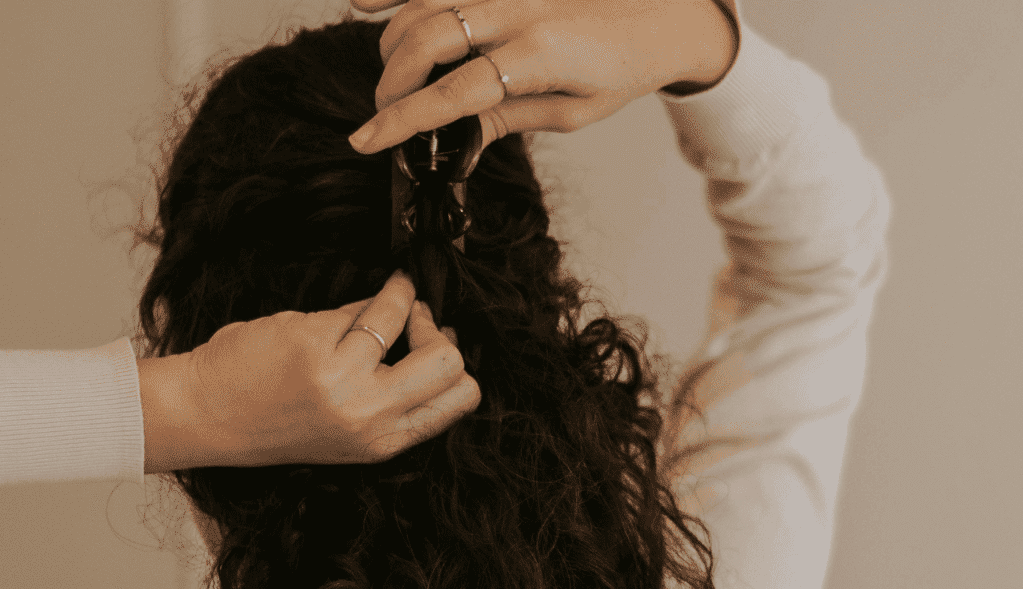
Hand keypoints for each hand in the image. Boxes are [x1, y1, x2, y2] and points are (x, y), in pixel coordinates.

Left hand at [139, 269, 479, 471]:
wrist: (207, 415)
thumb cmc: (278, 418)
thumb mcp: (351, 429)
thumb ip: (394, 396)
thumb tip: (439, 334)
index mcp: (384, 442)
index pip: (460, 400)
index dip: (454, 363)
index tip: (431, 343)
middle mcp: (369, 416)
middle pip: (450, 362)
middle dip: (438, 330)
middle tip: (413, 321)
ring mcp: (343, 380)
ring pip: (402, 318)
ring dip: (398, 297)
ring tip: (385, 296)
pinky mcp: (315, 345)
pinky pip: (358, 307)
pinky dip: (355, 302)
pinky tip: (332, 313)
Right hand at [346, 0, 737, 154]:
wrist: (658, 18)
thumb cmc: (620, 68)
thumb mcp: (572, 112)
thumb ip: (510, 118)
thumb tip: (456, 139)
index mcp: (540, 56)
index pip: (456, 93)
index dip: (405, 119)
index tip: (368, 141)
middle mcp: (517, 11)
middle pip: (426, 41)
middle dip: (392, 83)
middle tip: (385, 114)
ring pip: (424, 6)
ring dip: (392, 44)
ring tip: (390, 82)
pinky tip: (364, 5)